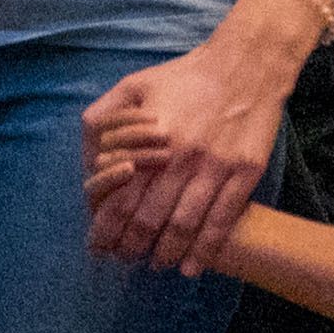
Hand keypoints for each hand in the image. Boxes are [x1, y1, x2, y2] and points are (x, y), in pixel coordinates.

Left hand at [77, 38, 289, 272]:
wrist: (246, 64)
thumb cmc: (184, 76)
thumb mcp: (133, 86)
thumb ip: (104, 118)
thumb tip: (87, 155)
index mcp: (149, 141)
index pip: (120, 198)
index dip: (106, 228)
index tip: (98, 245)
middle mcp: (180, 159)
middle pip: (148, 219)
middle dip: (131, 246)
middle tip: (123, 259)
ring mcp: (215, 168)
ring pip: (184, 226)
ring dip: (165, 253)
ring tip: (154, 265)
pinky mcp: (245, 173)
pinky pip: (223, 220)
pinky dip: (205, 249)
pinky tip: (192, 267)